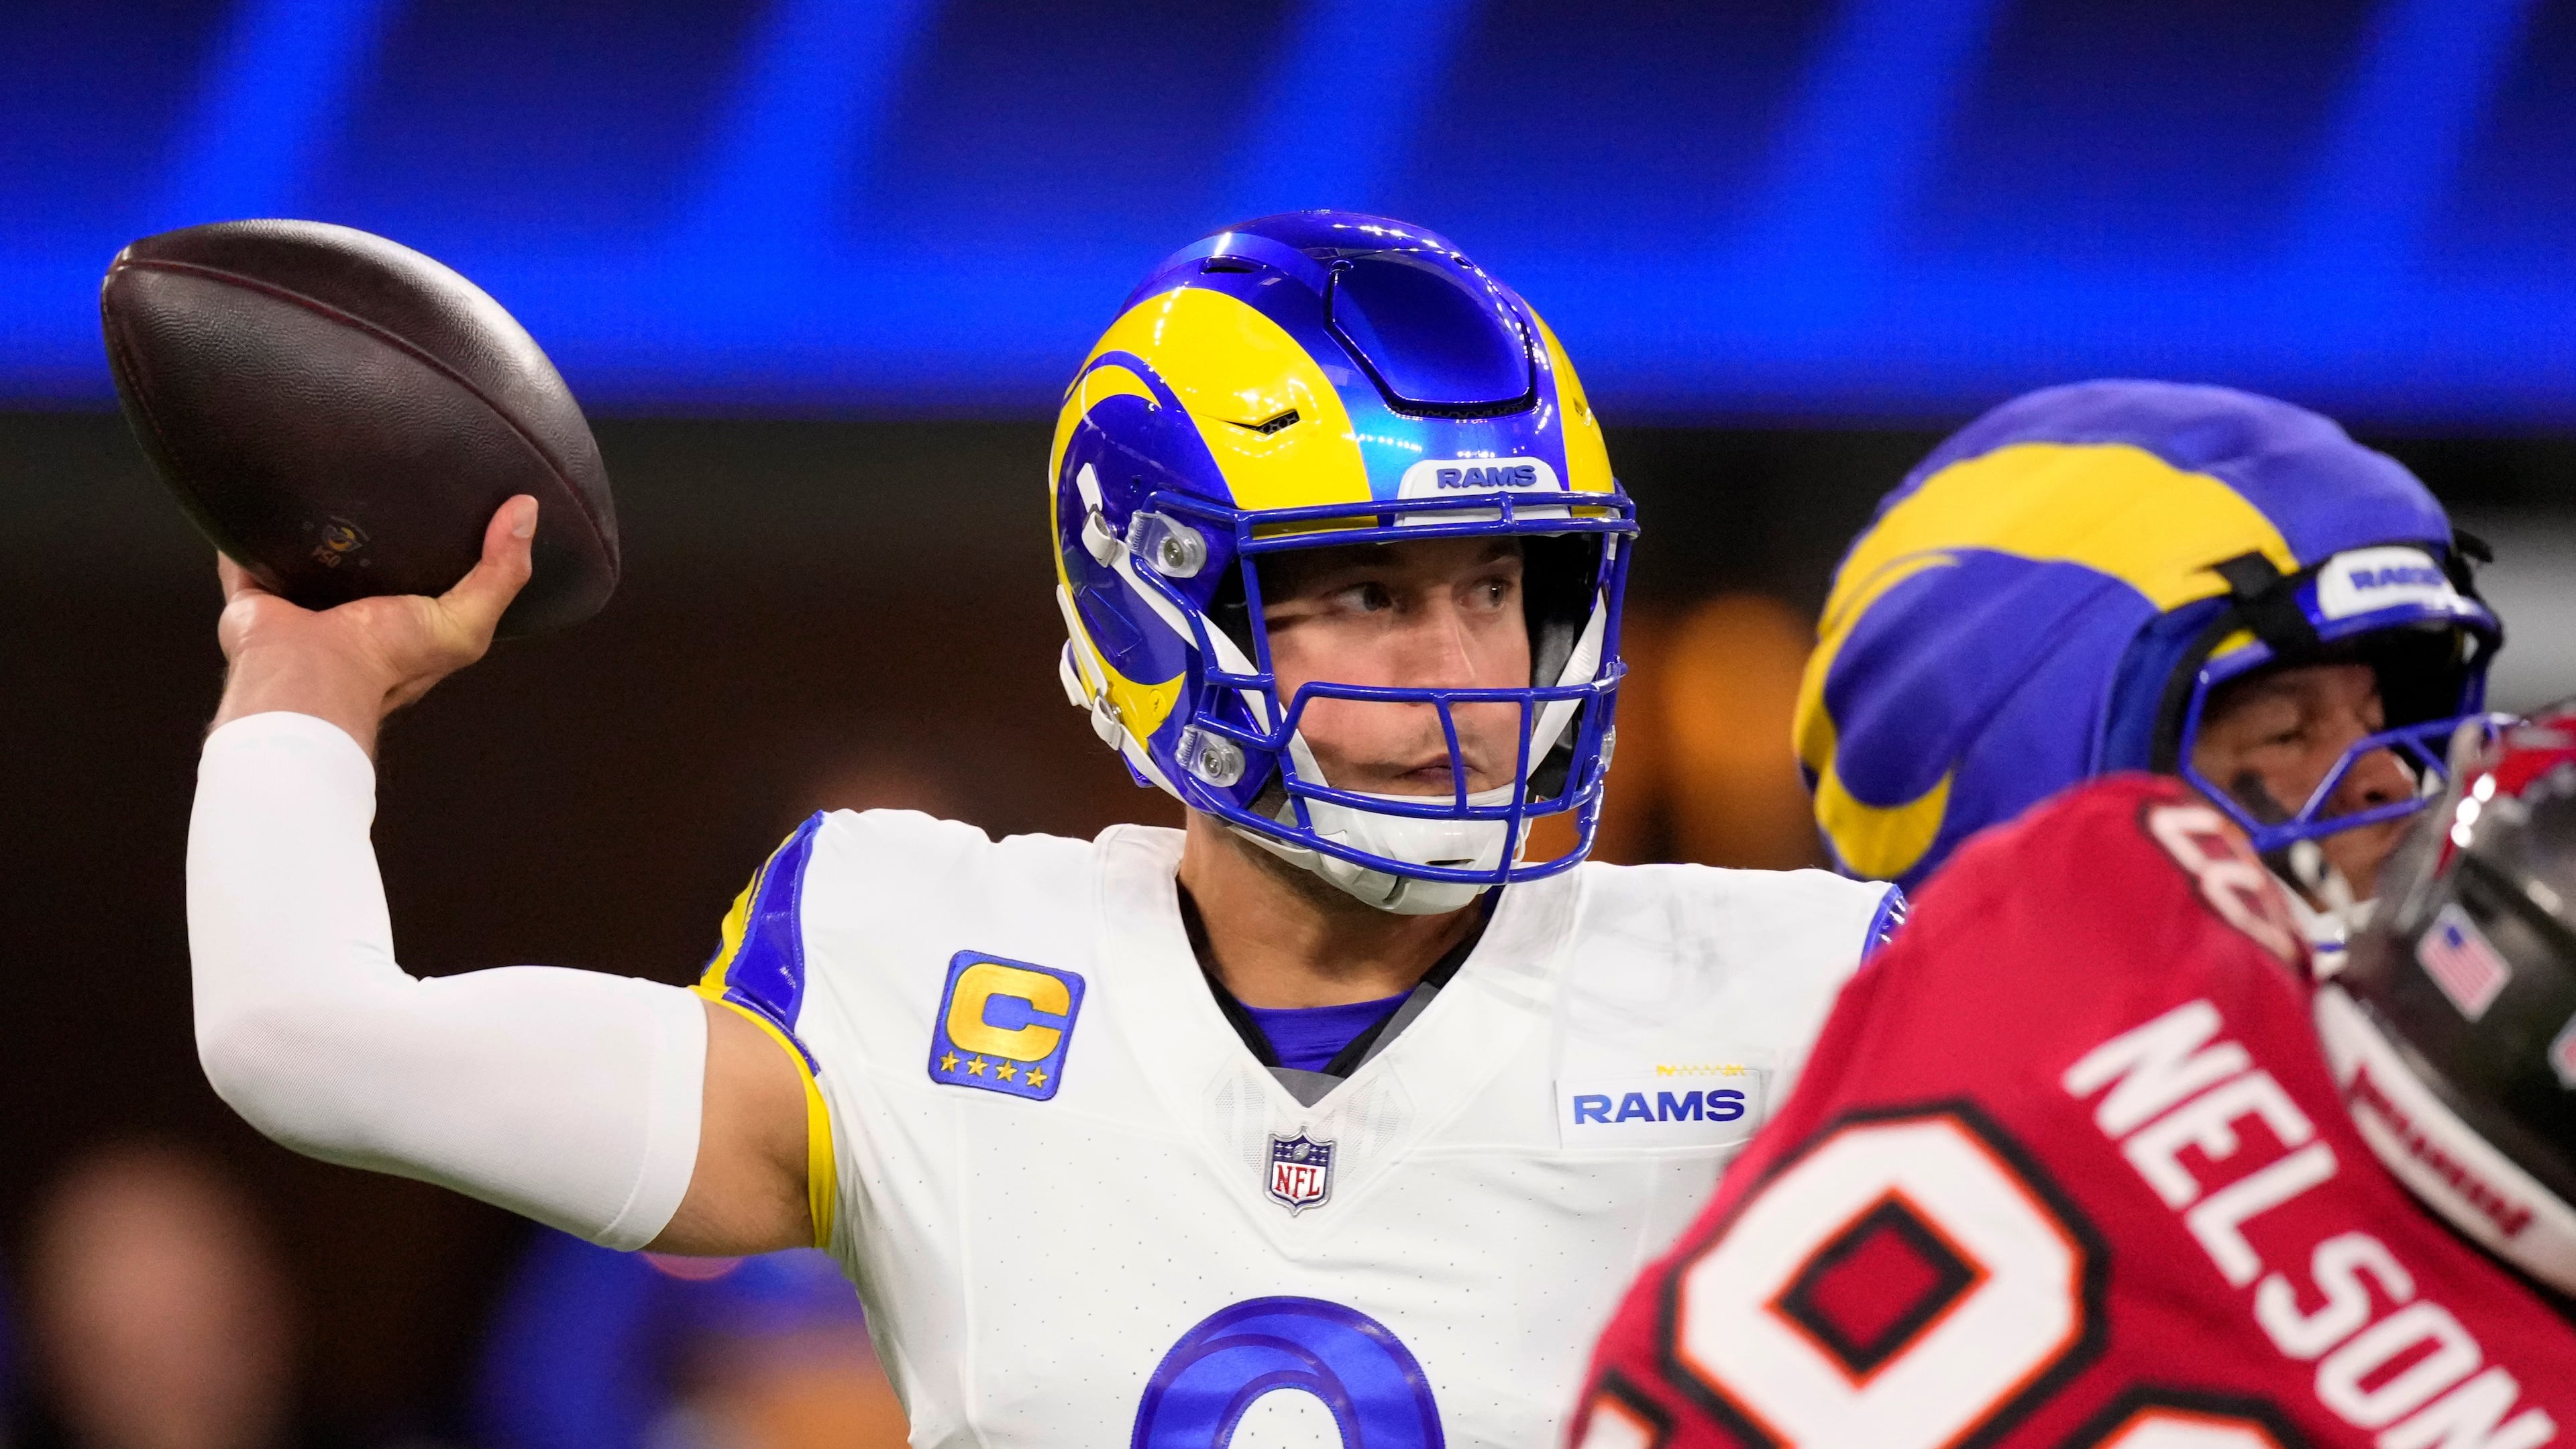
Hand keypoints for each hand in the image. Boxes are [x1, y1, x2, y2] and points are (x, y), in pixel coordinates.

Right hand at [211, 496, 538, 755]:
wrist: (309, 677)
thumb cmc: (387, 660)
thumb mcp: (465, 623)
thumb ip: (501, 574)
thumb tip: (527, 511)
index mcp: (400, 616)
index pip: (423, 570)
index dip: (437, 535)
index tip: (449, 491)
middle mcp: (350, 606)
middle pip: (362, 553)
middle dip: (371, 519)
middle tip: (384, 466)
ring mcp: (299, 596)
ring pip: (305, 545)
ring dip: (312, 515)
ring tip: (327, 462)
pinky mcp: (255, 588)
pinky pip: (247, 547)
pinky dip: (250, 522)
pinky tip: (260, 484)